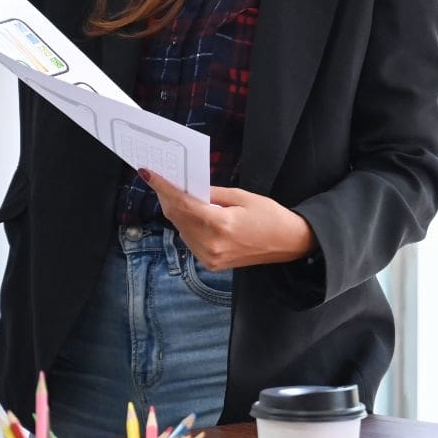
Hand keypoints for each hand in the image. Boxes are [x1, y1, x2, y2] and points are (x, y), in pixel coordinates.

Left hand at [140, 170, 315, 269]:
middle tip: (160, 180)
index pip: (182, 204)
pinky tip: (190, 213)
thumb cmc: (270, 216)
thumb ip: (212, 194)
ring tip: (175, 194)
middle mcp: (210, 245)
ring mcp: (209, 257)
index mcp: (220, 225)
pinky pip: (190, 240)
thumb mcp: (242, 197)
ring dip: (176, 212)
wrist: (289, 243)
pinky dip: (186, 225)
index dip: (163, 187)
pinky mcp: (211, 264)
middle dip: (167, 197)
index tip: (148, 173)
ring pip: (181, 230)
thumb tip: (189, 189)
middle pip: (177, 218)